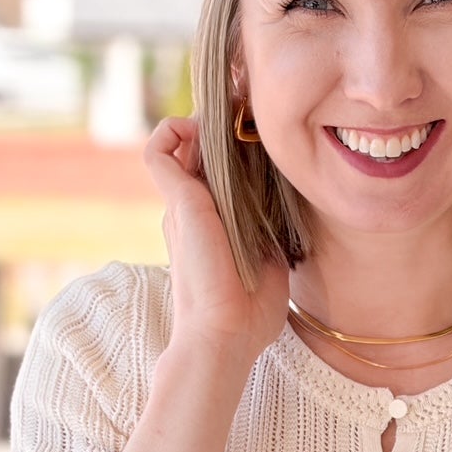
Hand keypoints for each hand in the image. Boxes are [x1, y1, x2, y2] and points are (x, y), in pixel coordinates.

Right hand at [144, 115, 289, 366]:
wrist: (226, 334)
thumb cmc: (249, 312)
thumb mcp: (270, 257)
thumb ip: (272, 230)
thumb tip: (292, 207)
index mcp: (210, 224)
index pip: (215, 170)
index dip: (232, 146)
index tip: (260, 133)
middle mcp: (191, 210)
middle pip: (198, 149)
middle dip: (223, 128)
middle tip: (252, 117)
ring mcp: (181, 205)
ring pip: (179, 143)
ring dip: (203, 125)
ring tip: (234, 121)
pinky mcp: (178, 201)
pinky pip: (159, 150)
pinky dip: (174, 129)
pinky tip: (204, 129)